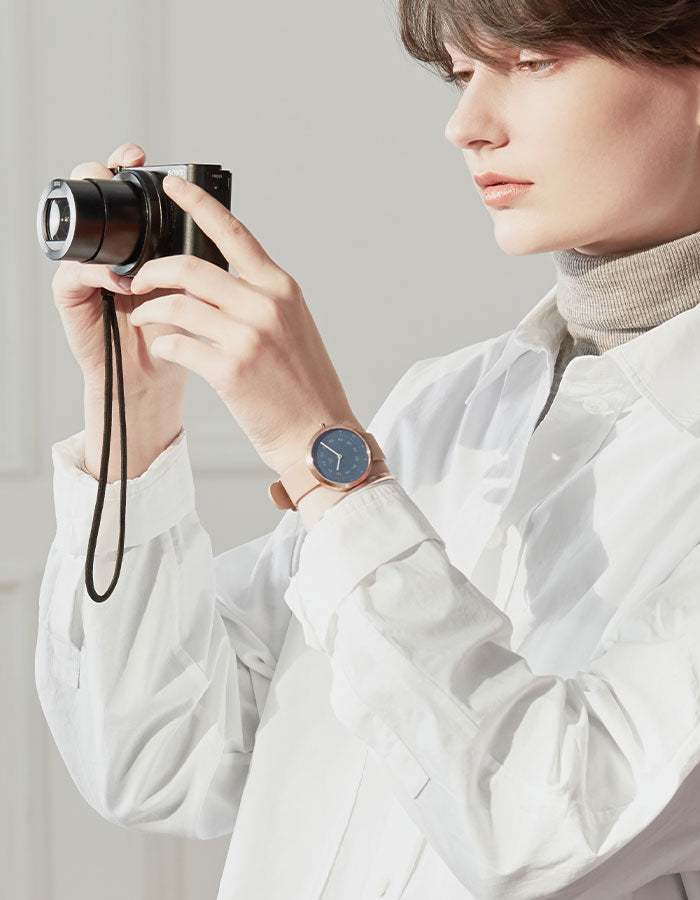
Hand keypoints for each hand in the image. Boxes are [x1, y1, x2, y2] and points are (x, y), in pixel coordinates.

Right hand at [52, 142, 189, 416]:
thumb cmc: (181, 331)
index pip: (128, 191)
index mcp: (140, 239)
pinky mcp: (71, 295)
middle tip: (119, 165)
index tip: (141, 153)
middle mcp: (109, 248)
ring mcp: (87, 268)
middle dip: (101, 174)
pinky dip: (97, 273)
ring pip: (81, 231)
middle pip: (94, 198)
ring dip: (101, 224)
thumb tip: (215, 219)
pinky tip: (120, 280)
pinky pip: (75, 273)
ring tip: (121, 223)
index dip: (128, 165)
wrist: (160, 373)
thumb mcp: (197, 286)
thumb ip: (197, 256)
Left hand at [128, 174, 361, 475]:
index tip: (173, 186)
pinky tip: (165, 349)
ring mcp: (248, 336)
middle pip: (191, 266)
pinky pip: (176, 344)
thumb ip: (260, 297)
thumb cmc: (304, 386)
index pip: (235, 233)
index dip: (199, 204)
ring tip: (143, 316)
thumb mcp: (292, 327)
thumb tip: (217, 279)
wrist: (320, 437)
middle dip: (153, 269)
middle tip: (138, 278)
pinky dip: (163, 344)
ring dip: (150, 308)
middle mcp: (266, 304)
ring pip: (177, 303)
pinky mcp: (230, 370)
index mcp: (282, 288)